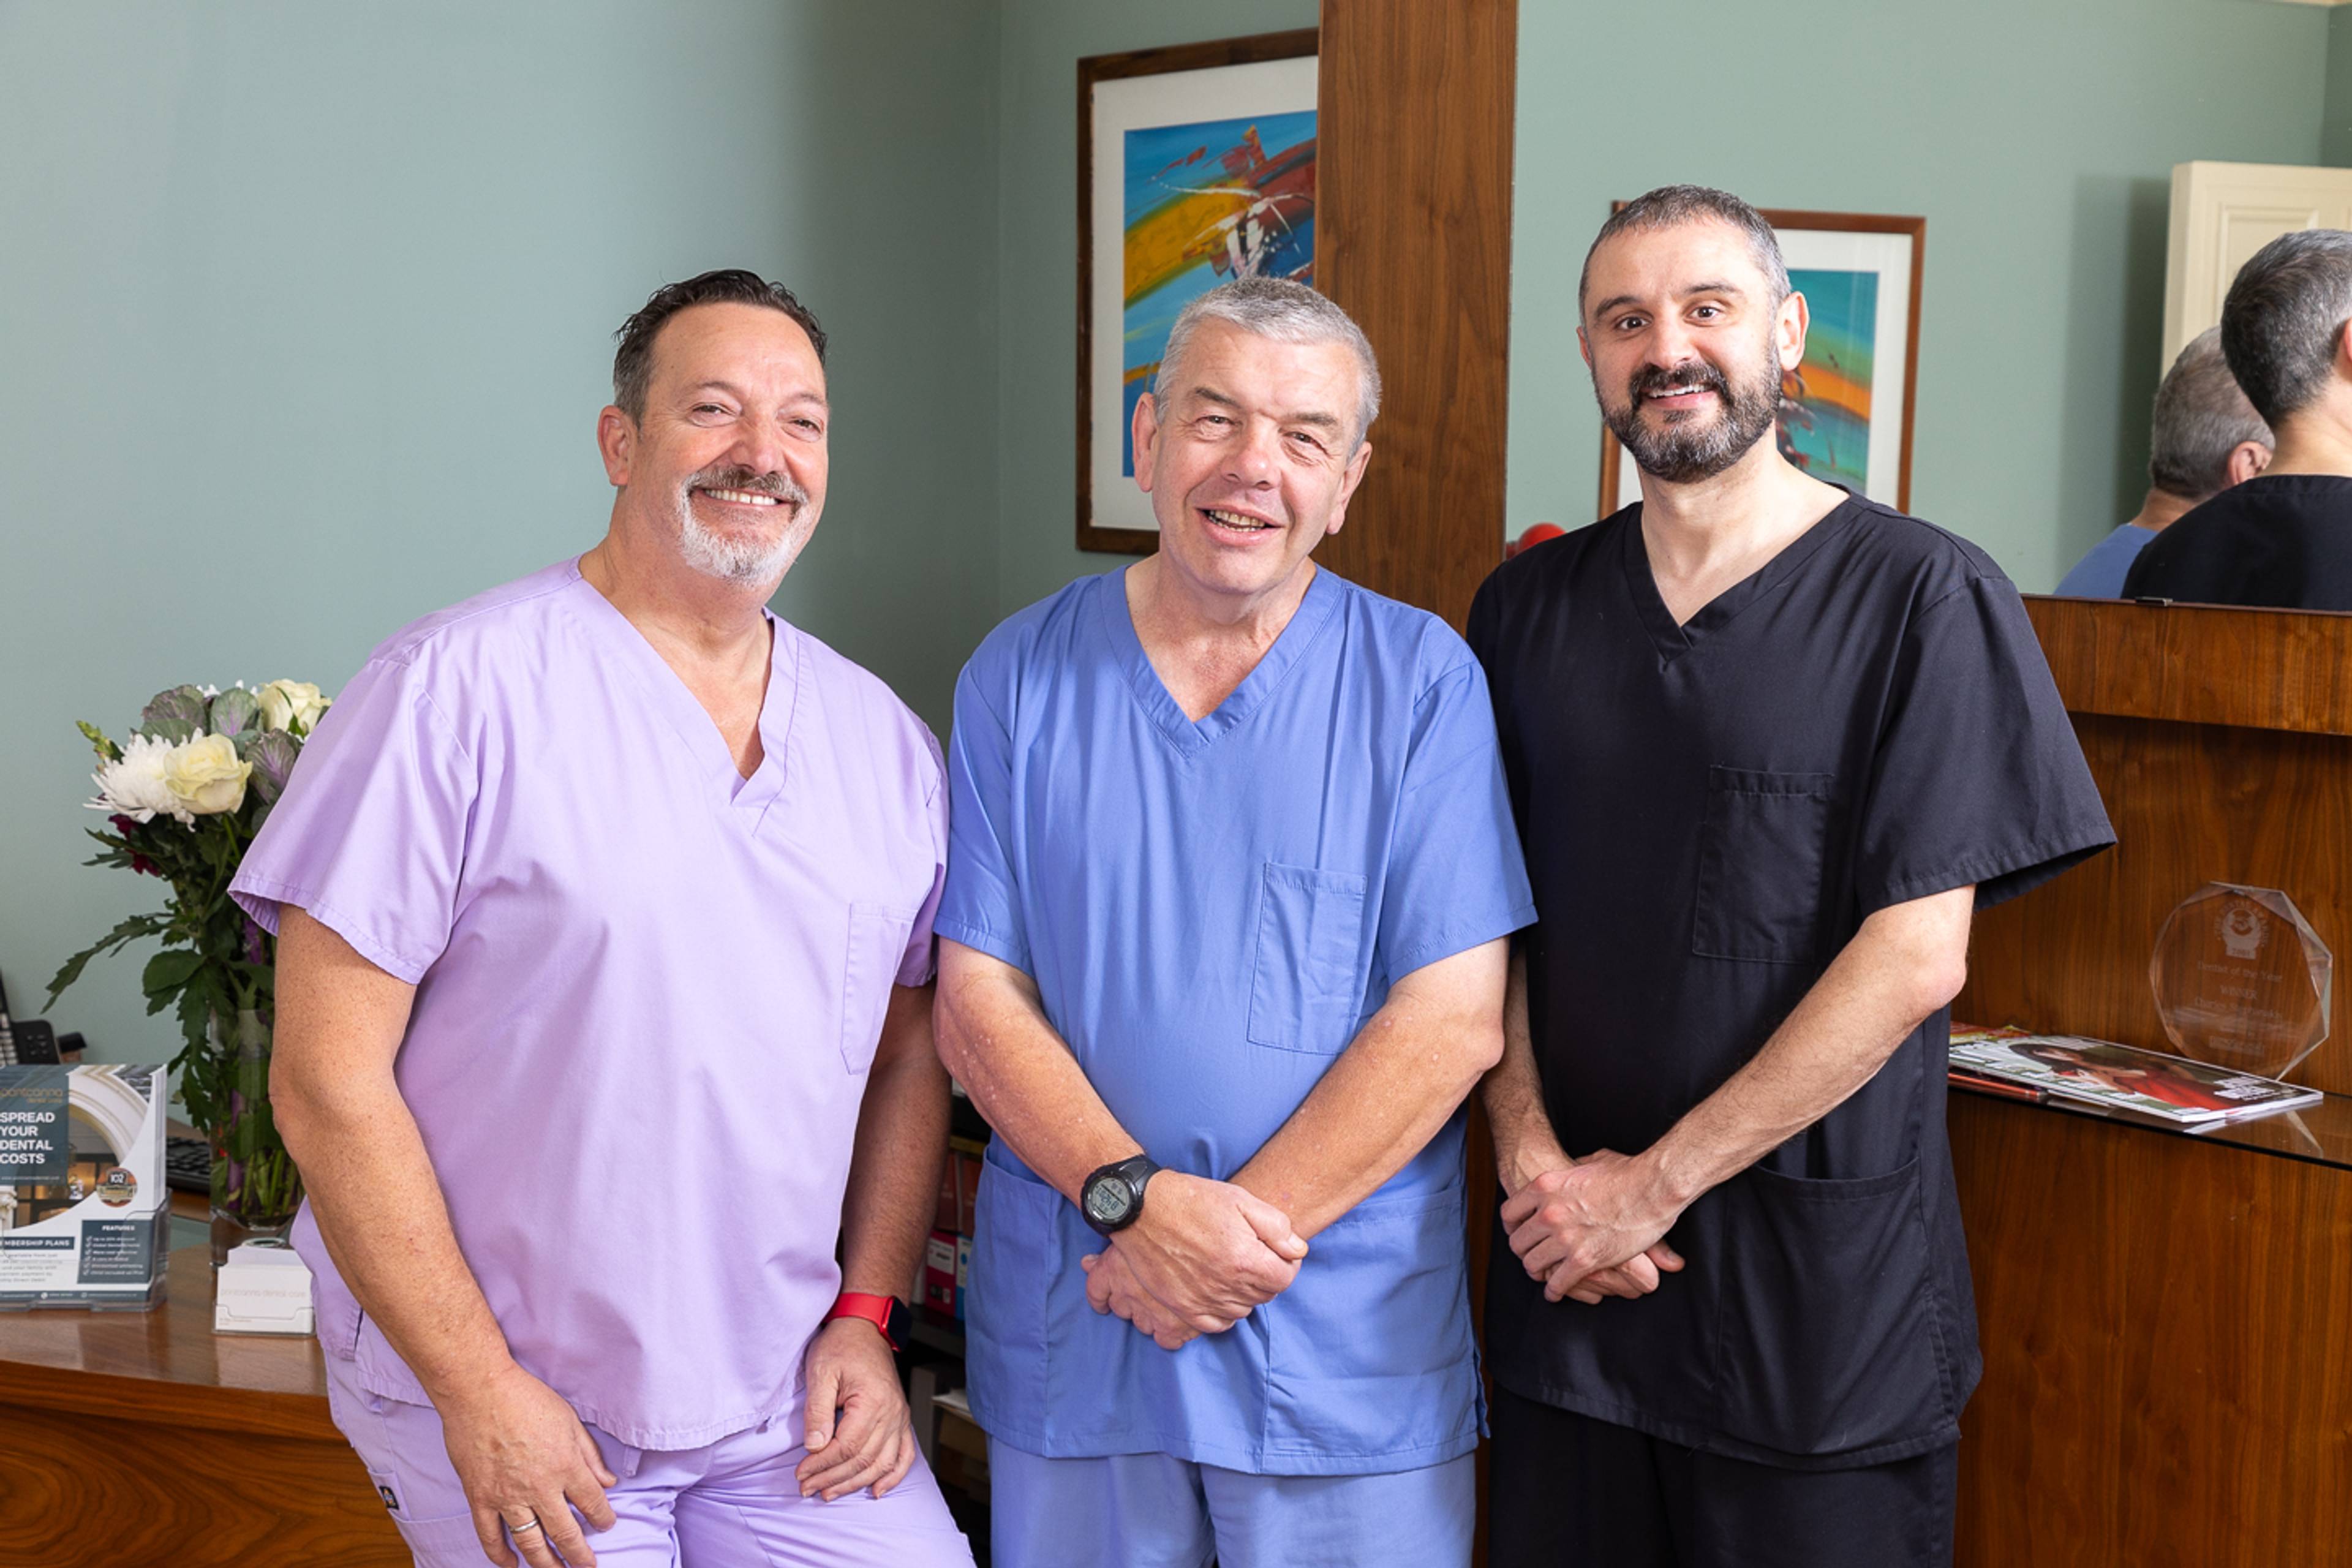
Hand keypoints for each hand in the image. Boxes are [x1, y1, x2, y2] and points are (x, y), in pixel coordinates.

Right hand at [435, 1363, 617, 1567]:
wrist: (479, 1391)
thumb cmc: (526, 1398)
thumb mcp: (569, 1420)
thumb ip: (589, 1454)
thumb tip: (608, 1481)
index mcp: (565, 1466)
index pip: (592, 1503)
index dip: (603, 1518)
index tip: (607, 1526)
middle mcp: (539, 1487)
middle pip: (565, 1532)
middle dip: (580, 1554)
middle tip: (588, 1565)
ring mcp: (507, 1497)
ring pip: (531, 1542)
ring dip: (546, 1563)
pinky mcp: (479, 1498)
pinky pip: (490, 1536)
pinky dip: (501, 1555)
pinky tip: (513, 1564)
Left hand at [796, 1317, 918, 1500]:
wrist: (864, 1327)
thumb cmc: (842, 1345)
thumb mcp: (821, 1373)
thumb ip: (817, 1411)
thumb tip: (814, 1447)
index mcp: (872, 1401)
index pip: (846, 1447)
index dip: (822, 1465)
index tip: (801, 1473)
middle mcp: (892, 1413)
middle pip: (863, 1460)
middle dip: (832, 1478)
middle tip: (807, 1488)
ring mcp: (899, 1417)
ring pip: (881, 1463)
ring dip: (855, 1483)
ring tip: (829, 1493)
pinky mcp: (900, 1418)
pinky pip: (904, 1454)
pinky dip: (892, 1476)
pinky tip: (876, 1490)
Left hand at [1082, 1240, 1203, 1348]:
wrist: (1198, 1239)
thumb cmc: (1163, 1225)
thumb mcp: (1128, 1234)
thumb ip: (1106, 1256)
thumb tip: (1086, 1264)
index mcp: (1112, 1270)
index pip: (1096, 1292)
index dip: (1100, 1299)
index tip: (1104, 1304)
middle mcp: (1126, 1294)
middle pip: (1121, 1308)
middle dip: (1132, 1302)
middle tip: (1150, 1290)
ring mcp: (1149, 1312)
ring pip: (1143, 1324)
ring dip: (1152, 1315)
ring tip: (1169, 1301)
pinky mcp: (1173, 1326)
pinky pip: (1166, 1340)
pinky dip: (1171, 1334)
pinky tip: (1181, 1322)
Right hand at [1109, 1172, 1306, 1332]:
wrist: (1142, 1210)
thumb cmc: (1192, 1200)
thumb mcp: (1240, 1200)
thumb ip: (1276, 1227)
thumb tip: (1298, 1250)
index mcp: (1245, 1259)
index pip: (1285, 1277)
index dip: (1287, 1263)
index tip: (1278, 1251)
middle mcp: (1226, 1286)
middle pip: (1266, 1294)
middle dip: (1267, 1276)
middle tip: (1254, 1254)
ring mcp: (1203, 1300)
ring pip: (1243, 1310)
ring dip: (1246, 1293)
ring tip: (1235, 1269)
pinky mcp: (1183, 1307)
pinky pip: (1217, 1324)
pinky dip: (1224, 1312)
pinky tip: (1220, 1291)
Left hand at [1500, 1148, 1686, 1305]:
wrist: (1654, 1187)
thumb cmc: (1627, 1173)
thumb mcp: (1589, 1161)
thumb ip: (1572, 1170)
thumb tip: (1572, 1169)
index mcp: (1545, 1186)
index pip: (1509, 1213)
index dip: (1513, 1227)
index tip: (1519, 1234)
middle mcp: (1548, 1212)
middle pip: (1518, 1242)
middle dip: (1524, 1252)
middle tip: (1532, 1257)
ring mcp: (1564, 1237)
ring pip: (1533, 1265)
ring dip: (1538, 1273)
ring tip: (1543, 1276)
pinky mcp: (1584, 1259)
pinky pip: (1558, 1283)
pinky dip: (1555, 1291)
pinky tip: (1556, 1292)